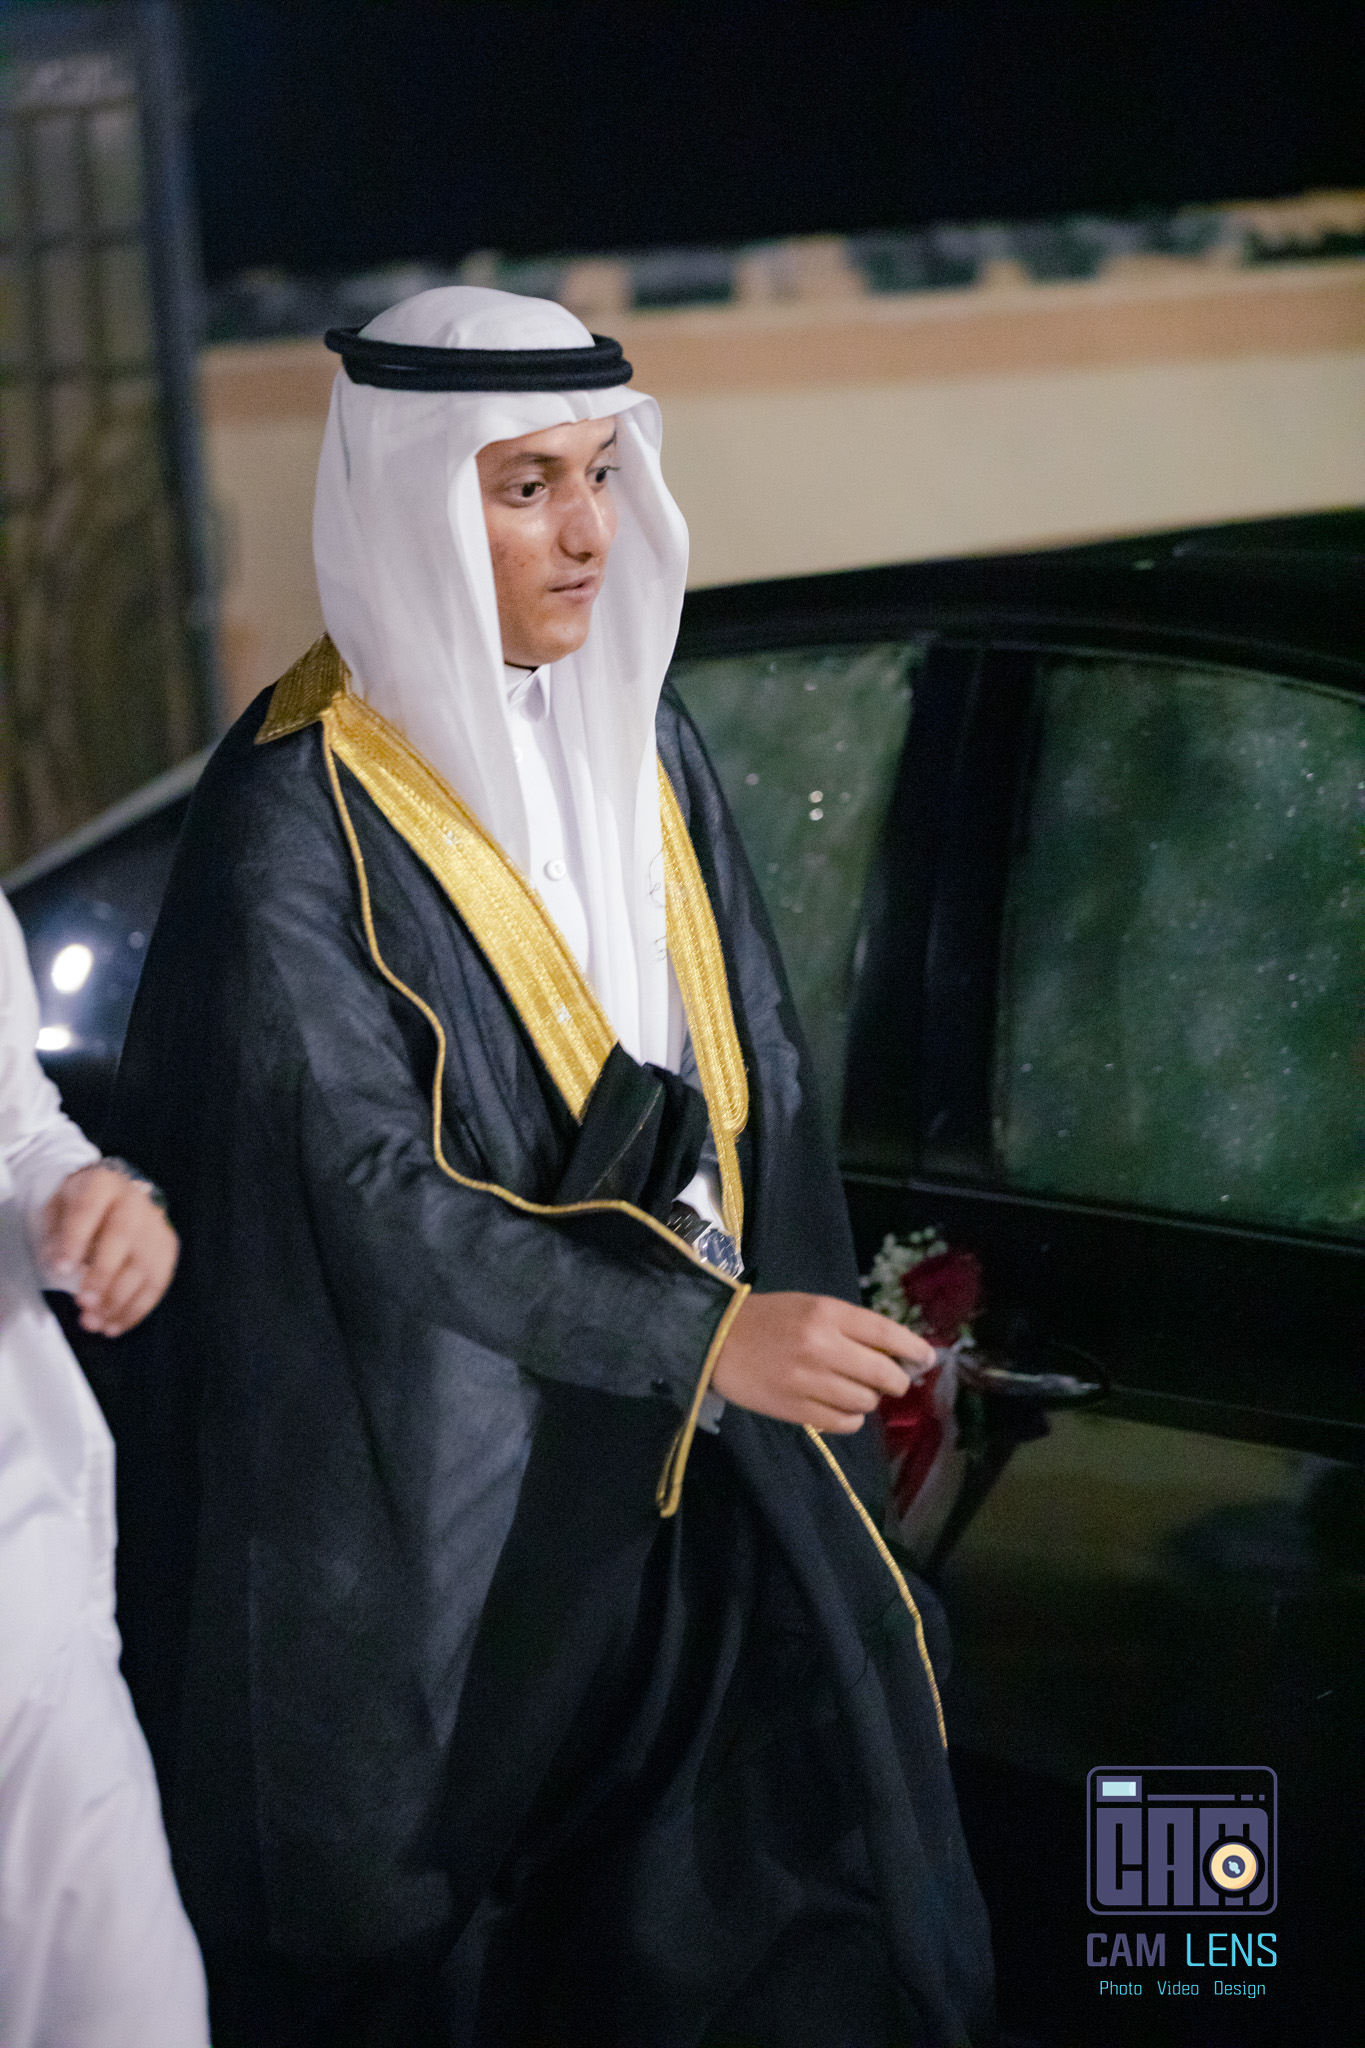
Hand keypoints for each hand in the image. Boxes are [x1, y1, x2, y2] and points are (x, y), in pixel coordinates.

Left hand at [40, 1165, 178, 1336]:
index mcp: (102, 1185)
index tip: (62, 1270)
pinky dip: (136, 1309)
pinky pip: (157, 1283)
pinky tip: (115, 1325)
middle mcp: (135, 1203)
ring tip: (94, 1323)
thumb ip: (54, 1233)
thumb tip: (56, 1260)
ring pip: (144, 1265)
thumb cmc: (81, 1208)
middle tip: (84, 1302)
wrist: (116, 1196)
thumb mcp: (58, 1208)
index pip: (89, 1209)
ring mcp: (156, 1227)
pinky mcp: (168, 1249)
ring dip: (119, 1300)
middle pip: (124, 1237)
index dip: (76, 1239)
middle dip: (103, 1274)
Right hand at [712, 1291, 935, 1433]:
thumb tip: (897, 1354)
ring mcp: (808, 1381)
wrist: (715, 1340)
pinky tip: (842, 1408)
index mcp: (827, 1314)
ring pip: (865, 1402)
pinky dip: (851, 1419)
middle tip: (892, 1381)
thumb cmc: (769, 1319)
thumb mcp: (811, 1307)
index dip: (914, 1349)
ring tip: (855, 1390)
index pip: (886, 1334)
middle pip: (883, 1373)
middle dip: (896, 1381)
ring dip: (869, 1400)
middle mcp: (822, 1346)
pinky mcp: (795, 1410)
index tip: (927, 1359)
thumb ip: (852, 1327)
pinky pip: (843, 1423)